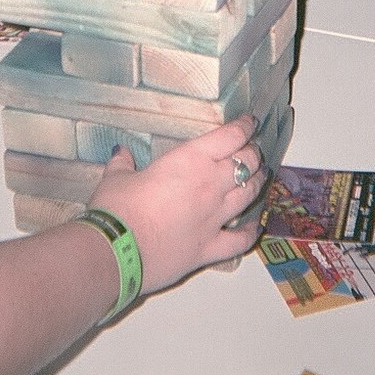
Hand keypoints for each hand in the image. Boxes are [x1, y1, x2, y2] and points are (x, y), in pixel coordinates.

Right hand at [86, 115, 265, 295]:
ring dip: (257, 183)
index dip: (244, 127)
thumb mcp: (115, 178)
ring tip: (260, 177)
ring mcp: (214, 218)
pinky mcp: (210, 248)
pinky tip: (256, 226)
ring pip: (249, 195)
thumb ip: (122, 164)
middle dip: (252, 154)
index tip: (249, 122)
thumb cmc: (116, 208)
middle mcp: (210, 185)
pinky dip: (251, 232)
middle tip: (252, 151)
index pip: (229, 137)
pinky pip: (240, 240)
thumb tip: (121, 152)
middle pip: (246, 163)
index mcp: (190, 160)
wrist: (117, 251)